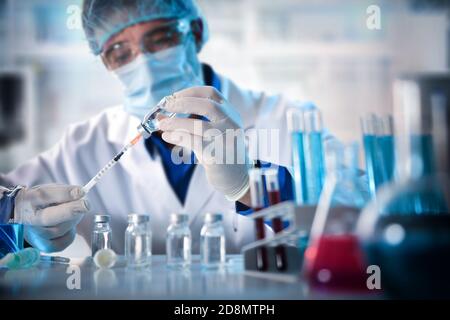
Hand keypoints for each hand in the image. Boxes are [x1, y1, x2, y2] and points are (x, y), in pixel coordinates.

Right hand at [14, 184, 89, 252]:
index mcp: (29, 199)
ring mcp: (34, 234)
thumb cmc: (45, 203)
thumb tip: (80, 194)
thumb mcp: (51, 190)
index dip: (64, 193)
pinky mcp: (43, 246)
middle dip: (69, 211)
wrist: (31, 219)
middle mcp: (29, 218)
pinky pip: (62, 243)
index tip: (81, 192)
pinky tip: (67, 227)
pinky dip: (70, 234)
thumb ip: (64, 192)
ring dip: (72, 222)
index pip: (45, 195)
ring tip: (75, 214)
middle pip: (48, 218)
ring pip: (58, 231)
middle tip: (86, 205)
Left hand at [159, 86, 249, 201]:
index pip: (211, 94)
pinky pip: (194, 142)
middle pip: (207, 106)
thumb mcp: (207, 133)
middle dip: (183, 103)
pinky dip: (177, 137)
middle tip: (166, 105)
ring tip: (161, 124)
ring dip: (176, 122)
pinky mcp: (218, 154)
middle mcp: (231, 123)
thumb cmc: (219, 152)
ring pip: (199, 125)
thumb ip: (187, 123)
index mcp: (230, 113)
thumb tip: (160, 116)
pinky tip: (167, 136)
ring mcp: (226, 139)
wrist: (237, 177)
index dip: (191, 92)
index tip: (174, 96)